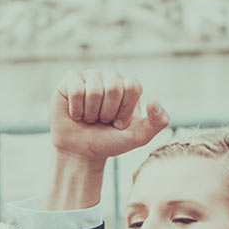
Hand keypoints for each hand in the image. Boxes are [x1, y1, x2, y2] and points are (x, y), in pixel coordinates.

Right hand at [49, 70, 168, 165]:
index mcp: (129, 85)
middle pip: (113, 87)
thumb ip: (158, 121)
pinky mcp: (70, 80)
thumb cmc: (108, 141)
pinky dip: (76, 110)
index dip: (124, 110)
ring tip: (89, 118)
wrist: (80, 152)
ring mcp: (90, 76)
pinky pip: (76, 90)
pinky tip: (76, 114)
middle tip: (101, 121)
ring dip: (90, 113)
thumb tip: (154, 100)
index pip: (132, 87)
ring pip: (93, 91)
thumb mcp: (138, 136)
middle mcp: (111, 76)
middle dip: (106, 112)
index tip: (118, 123)